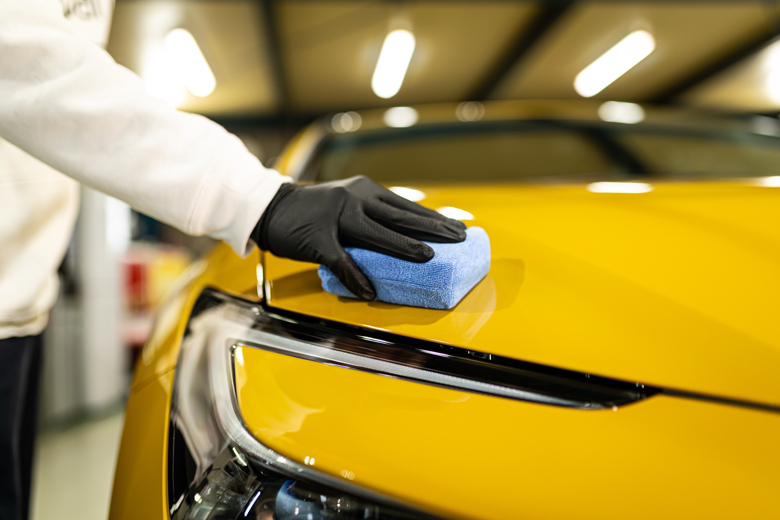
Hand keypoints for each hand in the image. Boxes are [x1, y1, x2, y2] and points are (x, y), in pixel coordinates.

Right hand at [253, 176, 466, 299]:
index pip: (407, 206)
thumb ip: (372, 216)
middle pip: (401, 216)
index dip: (434, 218)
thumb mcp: (347, 203)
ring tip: (428, 258)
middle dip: (433, 228)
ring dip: (404, 246)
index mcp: (365, 191)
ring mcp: (337, 218)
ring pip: (377, 234)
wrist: (270, 208)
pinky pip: (341, 261)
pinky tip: (369, 291)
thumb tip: (403, 237)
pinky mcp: (318, 239)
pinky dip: (355, 277)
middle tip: (460, 238)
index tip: (459, 228)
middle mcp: (355, 199)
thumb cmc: (314, 210)